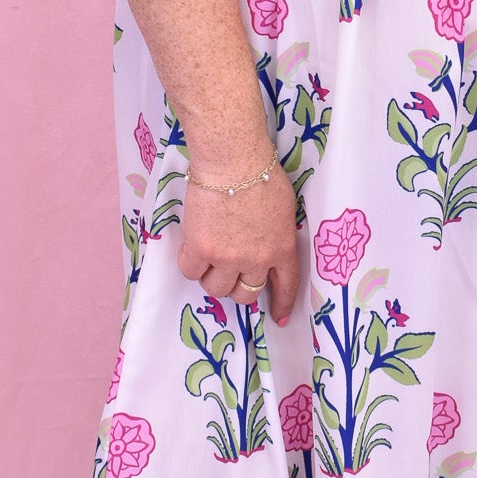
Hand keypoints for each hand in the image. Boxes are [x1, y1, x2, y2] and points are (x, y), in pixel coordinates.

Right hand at [175, 159, 301, 323]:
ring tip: (209, 254)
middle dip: (238, 286)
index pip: (286, 286)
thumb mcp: (283, 209)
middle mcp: (257, 260)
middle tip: (230, 271)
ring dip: (212, 276)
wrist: (233, 160)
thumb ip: (276, 234)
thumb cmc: (260, 172)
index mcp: (283, 248)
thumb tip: (266, 245)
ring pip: (216, 288)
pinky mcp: (201, 250)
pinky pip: (191, 271)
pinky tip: (192, 244)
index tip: (278, 317)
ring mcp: (228, 258)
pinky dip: (190, 262)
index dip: (280, 304)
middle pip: (245, 294)